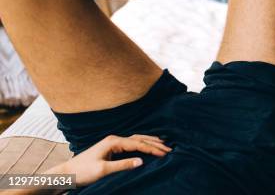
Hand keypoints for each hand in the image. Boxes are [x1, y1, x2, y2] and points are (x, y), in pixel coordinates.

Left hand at [47, 134, 170, 186]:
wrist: (67, 173)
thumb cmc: (83, 172)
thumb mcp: (103, 170)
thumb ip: (123, 165)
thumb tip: (141, 161)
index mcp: (114, 142)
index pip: (138, 144)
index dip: (152, 148)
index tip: (165, 153)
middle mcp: (114, 139)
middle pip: (139, 138)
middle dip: (154, 143)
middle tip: (169, 148)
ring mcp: (113, 143)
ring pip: (136, 139)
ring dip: (149, 141)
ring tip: (163, 143)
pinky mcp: (111, 148)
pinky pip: (131, 144)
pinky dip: (142, 144)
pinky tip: (146, 146)